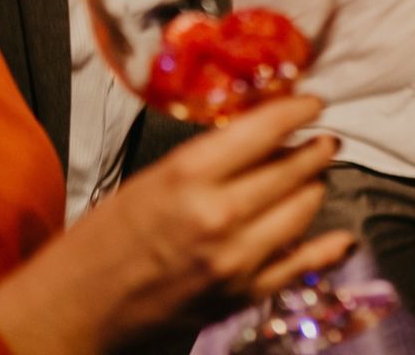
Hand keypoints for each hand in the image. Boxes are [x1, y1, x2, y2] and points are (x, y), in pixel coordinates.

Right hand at [0, 97, 354, 353]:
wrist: (72, 310)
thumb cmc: (101, 240)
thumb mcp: (151, 180)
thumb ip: (209, 160)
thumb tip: (264, 136)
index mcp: (188, 175)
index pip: (266, 129)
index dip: (298, 110)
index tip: (313, 103)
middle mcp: (219, 214)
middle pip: (296, 168)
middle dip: (315, 148)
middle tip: (321, 141)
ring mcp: (236, 258)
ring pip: (306, 207)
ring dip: (313, 188)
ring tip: (309, 178)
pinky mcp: (242, 294)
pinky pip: (303, 264)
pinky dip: (327, 247)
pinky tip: (341, 236)